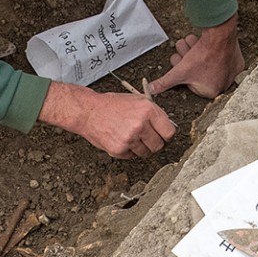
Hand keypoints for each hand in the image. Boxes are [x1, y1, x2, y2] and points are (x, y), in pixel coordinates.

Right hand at [39, 82, 175, 159]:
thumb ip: (153, 113)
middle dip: (154, 143)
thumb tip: (167, 126)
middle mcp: (140, 125)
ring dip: (140, 148)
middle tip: (146, 138)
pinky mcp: (119, 149)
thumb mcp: (136, 100)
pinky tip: (120, 139)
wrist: (88, 111)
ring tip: (130, 137)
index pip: (169, 132)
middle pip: (159, 145)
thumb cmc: (110, 105)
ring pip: (146, 153)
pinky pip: (132, 156)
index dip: (166, 135)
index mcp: (148, 110)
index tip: (163, 136)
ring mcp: (130, 138)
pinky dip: (128, 151)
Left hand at [151, 16, 244, 98]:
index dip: (184, 71)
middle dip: (189, 61)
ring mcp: (232, 73)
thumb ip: (164, 82)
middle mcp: (224, 85)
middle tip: (188, 54)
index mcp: (211, 92)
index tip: (184, 63)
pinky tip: (208, 45)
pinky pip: (219, 56)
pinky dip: (212, 50)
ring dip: (197, 54)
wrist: (220, 37)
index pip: (190, 82)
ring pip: (206, 63)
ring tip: (196, 46)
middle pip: (197, 73)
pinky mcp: (236, 61)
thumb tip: (151, 90)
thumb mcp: (178, 72)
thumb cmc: (202, 56)